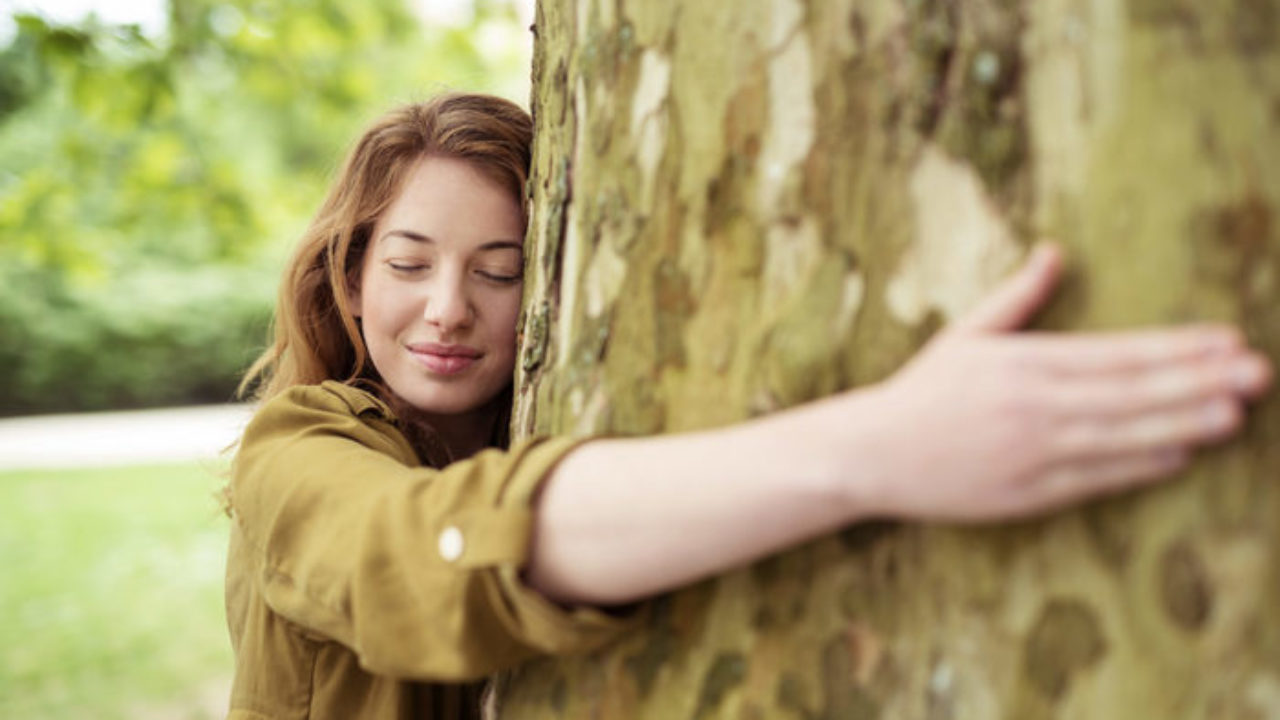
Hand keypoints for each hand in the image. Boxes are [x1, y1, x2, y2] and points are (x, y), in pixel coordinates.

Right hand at [857, 244, 1271, 521]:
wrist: (872, 454)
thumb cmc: (922, 391)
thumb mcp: (966, 334)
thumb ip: (1018, 296)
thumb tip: (1055, 250)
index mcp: (1023, 362)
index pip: (1116, 353)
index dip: (1175, 347)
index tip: (1226, 339)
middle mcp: (1034, 407)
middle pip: (1132, 393)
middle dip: (1199, 382)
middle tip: (1257, 373)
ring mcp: (1032, 453)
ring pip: (1123, 436)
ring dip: (1183, 424)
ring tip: (1234, 414)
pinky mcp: (1027, 493)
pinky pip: (1095, 478)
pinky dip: (1139, 466)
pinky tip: (1178, 454)